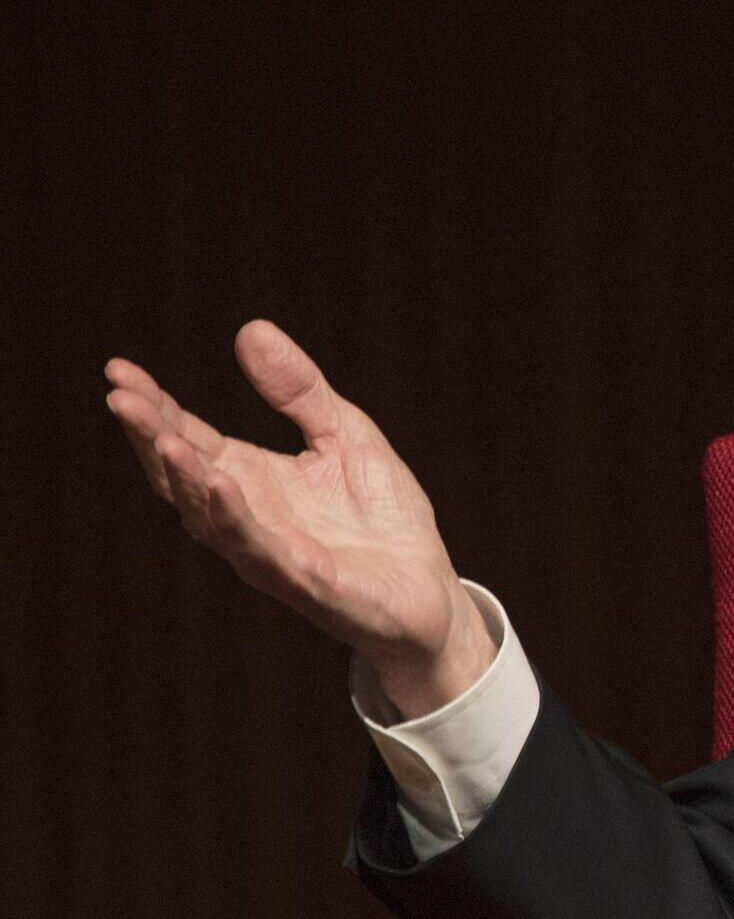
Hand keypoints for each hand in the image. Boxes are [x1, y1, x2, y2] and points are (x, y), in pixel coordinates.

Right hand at [105, 320, 495, 717]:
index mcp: (250, 480)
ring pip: (212, 517)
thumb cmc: (381, 518)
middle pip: (183, 475)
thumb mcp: (345, 434)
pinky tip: (222, 486)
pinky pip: (263, 551)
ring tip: (164, 439)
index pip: (188, 438)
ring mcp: (271, 553)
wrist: (429, 590)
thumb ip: (299, 390)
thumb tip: (251, 328)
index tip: (118, 370)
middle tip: (120, 397)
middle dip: (150, 437)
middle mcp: (247, 517)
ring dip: (186, 478)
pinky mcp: (307, 582)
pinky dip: (237, 521)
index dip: (154, 407)